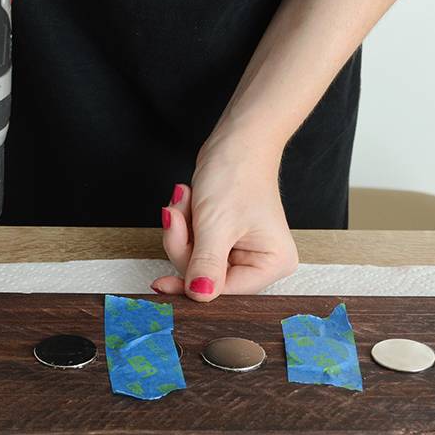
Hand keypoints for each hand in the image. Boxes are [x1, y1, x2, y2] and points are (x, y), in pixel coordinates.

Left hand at [151, 137, 298, 300]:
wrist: (236, 139)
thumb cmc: (238, 173)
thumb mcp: (216, 224)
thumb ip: (206, 265)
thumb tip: (199, 295)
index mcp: (272, 263)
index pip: (224, 291)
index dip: (192, 283)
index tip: (162, 282)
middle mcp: (260, 261)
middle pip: (206, 277)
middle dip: (184, 245)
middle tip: (177, 216)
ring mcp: (241, 250)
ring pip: (194, 260)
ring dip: (182, 230)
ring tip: (185, 200)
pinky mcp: (224, 238)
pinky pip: (193, 244)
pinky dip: (184, 224)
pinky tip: (188, 201)